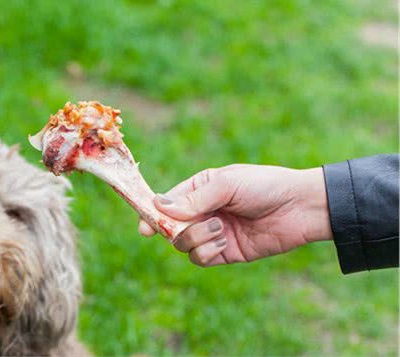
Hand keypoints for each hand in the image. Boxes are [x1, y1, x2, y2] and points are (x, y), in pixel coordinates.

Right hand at [139, 164, 331, 266]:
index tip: (143, 227)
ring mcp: (212, 233)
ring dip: (196, 239)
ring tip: (219, 229)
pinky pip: (200, 259)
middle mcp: (202, 212)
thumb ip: (194, 199)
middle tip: (186, 228)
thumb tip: (159, 207)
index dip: (151, 214)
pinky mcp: (224, 253)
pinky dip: (207, 252)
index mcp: (198, 189)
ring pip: (183, 244)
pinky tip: (224, 241)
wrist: (300, 208)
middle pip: (170, 227)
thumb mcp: (227, 185)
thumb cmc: (264, 186)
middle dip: (175, 229)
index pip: (166, 203)